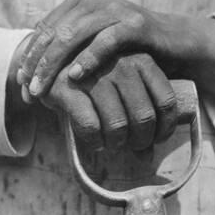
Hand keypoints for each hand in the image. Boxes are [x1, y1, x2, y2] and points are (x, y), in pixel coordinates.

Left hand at [17, 0, 185, 97]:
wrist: (175, 45)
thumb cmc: (128, 52)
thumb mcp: (93, 47)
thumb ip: (66, 53)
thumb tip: (30, 74)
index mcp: (80, 2)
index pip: (45, 29)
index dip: (30, 57)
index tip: (21, 84)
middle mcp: (94, 0)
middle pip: (54, 33)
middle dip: (37, 64)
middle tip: (28, 91)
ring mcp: (114, 9)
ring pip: (72, 36)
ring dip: (53, 65)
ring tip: (42, 90)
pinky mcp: (134, 24)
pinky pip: (105, 41)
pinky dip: (87, 59)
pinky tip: (73, 77)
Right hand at [41, 53, 177, 151]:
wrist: (48, 62)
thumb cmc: (93, 78)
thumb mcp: (122, 83)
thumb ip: (139, 108)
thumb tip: (149, 155)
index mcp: (141, 59)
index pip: (166, 101)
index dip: (164, 128)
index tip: (156, 140)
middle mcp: (121, 63)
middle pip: (144, 117)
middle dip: (140, 141)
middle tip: (131, 146)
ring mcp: (95, 74)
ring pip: (118, 125)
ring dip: (116, 143)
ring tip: (111, 144)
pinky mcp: (69, 87)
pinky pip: (91, 126)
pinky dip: (95, 140)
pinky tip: (95, 140)